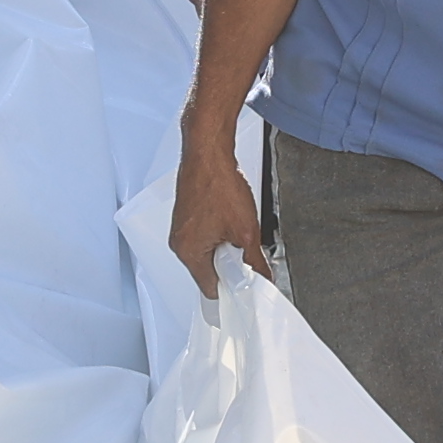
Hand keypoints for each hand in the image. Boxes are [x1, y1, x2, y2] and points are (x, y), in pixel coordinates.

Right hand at [168, 129, 265, 285]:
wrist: (208, 153)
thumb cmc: (218, 184)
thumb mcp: (246, 231)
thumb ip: (255, 262)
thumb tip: (262, 278)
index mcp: (189, 252)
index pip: (211, 289)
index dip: (232, 289)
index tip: (246, 284)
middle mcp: (179, 243)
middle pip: (208, 272)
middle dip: (229, 264)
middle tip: (245, 248)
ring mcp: (180, 229)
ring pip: (207, 253)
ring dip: (224, 247)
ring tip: (236, 228)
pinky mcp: (185, 217)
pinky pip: (203, 237)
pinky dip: (218, 234)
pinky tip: (228, 218)